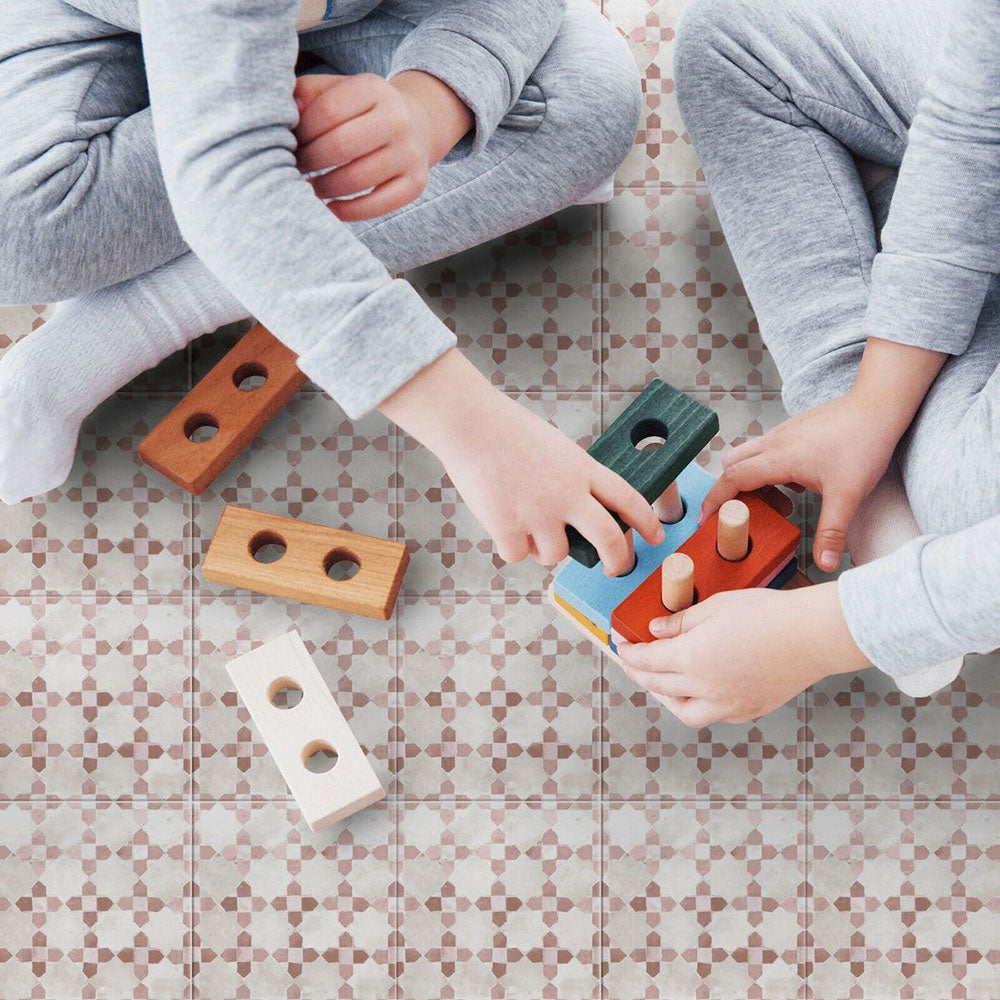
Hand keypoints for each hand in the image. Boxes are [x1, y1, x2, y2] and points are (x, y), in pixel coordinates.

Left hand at [294, 70, 471, 220]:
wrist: (415, 127)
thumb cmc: (360, 112)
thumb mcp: (337, 91)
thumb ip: (306, 96)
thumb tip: (285, 118)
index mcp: (374, 88)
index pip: (328, 112)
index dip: (302, 133)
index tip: (289, 144)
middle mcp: (397, 119)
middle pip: (341, 146)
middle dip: (310, 161)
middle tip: (295, 168)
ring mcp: (410, 153)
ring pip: (356, 179)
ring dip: (325, 188)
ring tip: (310, 187)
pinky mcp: (415, 184)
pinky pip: (376, 205)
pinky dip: (347, 211)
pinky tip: (330, 207)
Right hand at [380, 349, 664, 574]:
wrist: (472, 425)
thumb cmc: (507, 432)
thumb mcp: (557, 449)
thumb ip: (573, 479)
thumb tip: (577, 516)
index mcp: (582, 469)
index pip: (629, 499)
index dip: (646, 521)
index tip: (655, 536)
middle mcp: (567, 494)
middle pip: (608, 538)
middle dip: (618, 560)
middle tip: (616, 568)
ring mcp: (539, 513)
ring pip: (555, 554)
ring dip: (544, 548)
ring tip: (526, 523)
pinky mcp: (508, 527)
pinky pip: (518, 555)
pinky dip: (511, 545)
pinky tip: (501, 522)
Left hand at [617, 582, 869, 726]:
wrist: (812, 636)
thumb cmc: (766, 614)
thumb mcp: (715, 607)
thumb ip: (681, 622)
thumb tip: (655, 631)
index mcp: (691, 658)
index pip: (647, 661)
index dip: (630, 653)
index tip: (622, 645)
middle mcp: (704, 687)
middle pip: (659, 686)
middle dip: (641, 674)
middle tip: (634, 662)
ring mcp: (727, 704)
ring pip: (684, 712)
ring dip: (668, 698)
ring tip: (664, 683)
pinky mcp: (749, 709)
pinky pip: (713, 715)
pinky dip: (700, 705)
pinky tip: (701, 690)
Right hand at [700, 389, 897, 570]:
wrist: (878, 406)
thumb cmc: (863, 443)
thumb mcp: (848, 495)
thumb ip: (832, 531)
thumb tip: (826, 564)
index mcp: (778, 458)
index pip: (732, 479)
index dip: (715, 500)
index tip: (706, 519)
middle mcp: (773, 443)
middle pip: (731, 465)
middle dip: (731, 492)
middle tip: (744, 515)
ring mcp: (783, 434)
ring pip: (748, 456)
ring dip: (753, 481)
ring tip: (779, 505)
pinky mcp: (794, 430)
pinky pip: (767, 450)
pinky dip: (769, 470)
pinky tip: (797, 484)